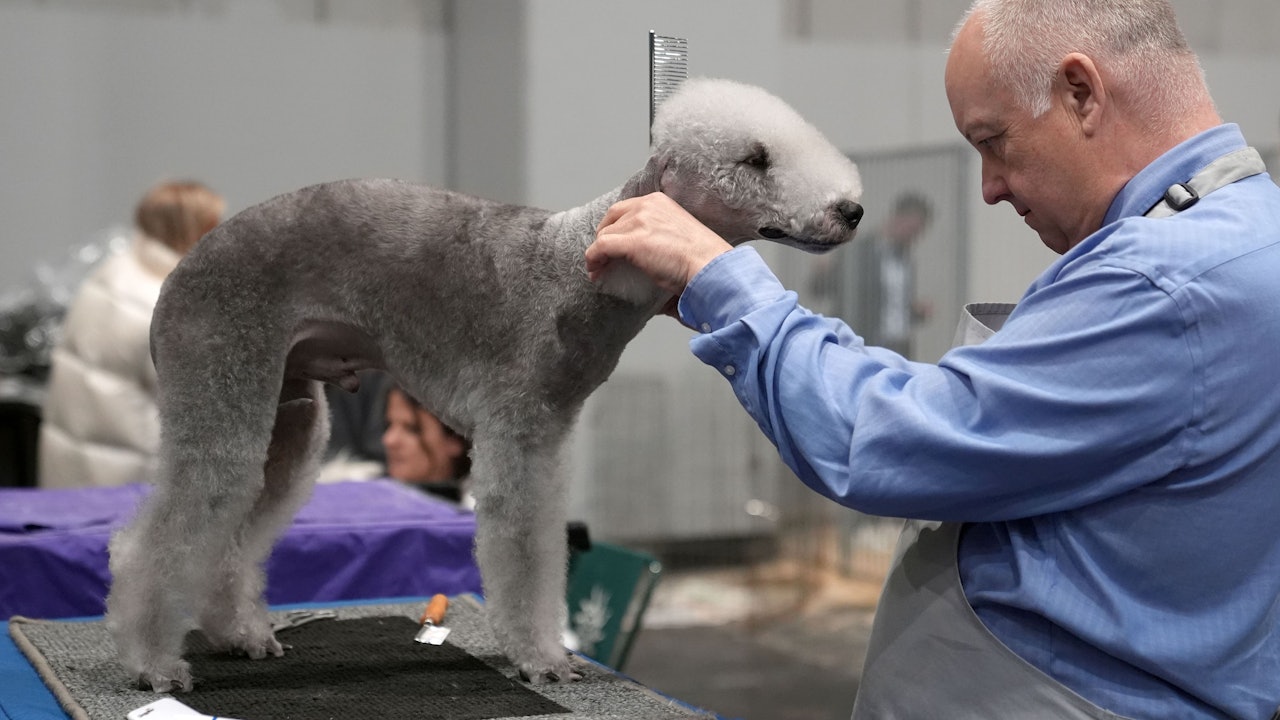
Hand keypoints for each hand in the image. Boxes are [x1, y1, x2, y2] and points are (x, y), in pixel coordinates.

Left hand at [587, 192, 731, 296]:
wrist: (711, 268)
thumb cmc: (703, 260)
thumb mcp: (680, 238)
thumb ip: (661, 239)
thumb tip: (652, 261)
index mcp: (660, 202)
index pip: (625, 209)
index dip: (614, 228)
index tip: (613, 245)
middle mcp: (647, 206)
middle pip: (611, 219)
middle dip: (604, 237)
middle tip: (604, 258)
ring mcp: (638, 222)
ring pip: (604, 235)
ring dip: (598, 254)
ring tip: (600, 271)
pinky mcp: (631, 241)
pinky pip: (600, 248)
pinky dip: (593, 260)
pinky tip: (596, 273)